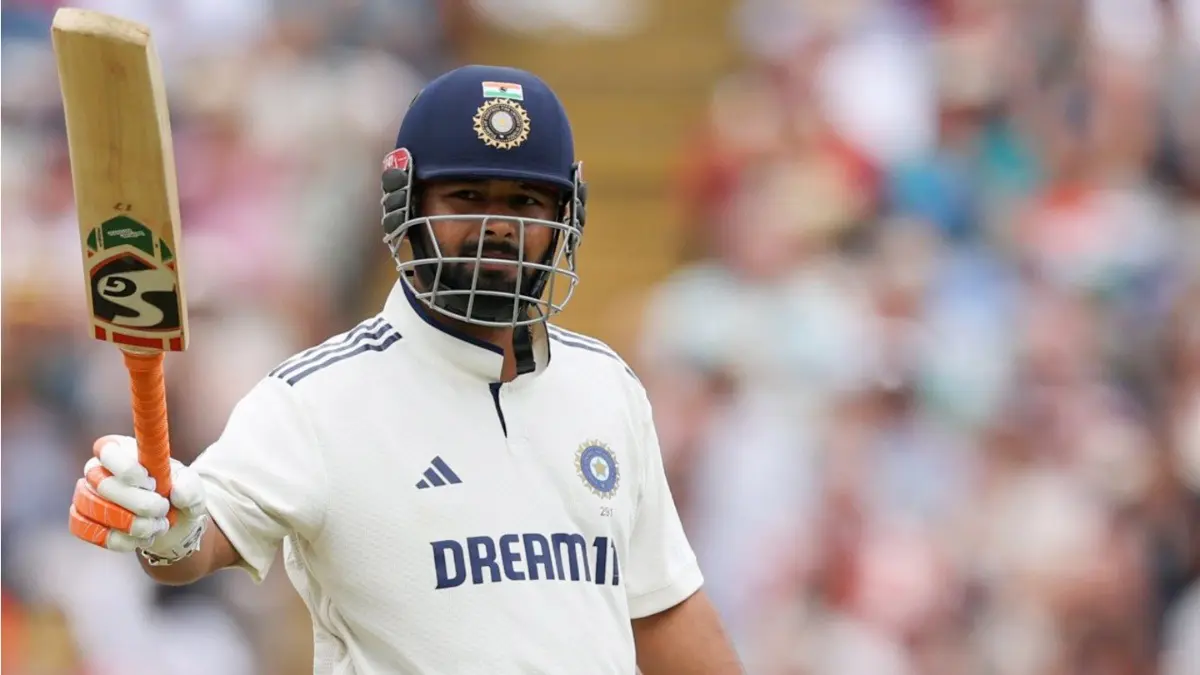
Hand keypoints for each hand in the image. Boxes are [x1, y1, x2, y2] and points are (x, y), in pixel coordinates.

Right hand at [70, 435, 207, 564]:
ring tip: (157, 525)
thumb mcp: (191, 486)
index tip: (151, 482)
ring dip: (133, 524)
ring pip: (96, 510)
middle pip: (104, 485)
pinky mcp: (81, 519)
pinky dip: (119, 540)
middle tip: (163, 508)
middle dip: (141, 503)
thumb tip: (177, 494)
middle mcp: (97, 469)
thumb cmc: (176, 493)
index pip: (108, 449)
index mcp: (123, 449)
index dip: (127, 469)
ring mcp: (85, 494)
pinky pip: (87, 530)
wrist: (168, 521)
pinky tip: (139, 539)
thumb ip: (190, 486)